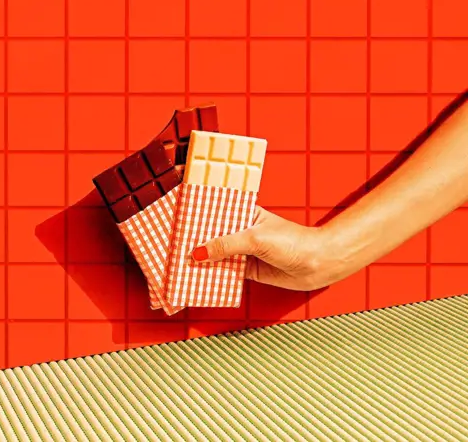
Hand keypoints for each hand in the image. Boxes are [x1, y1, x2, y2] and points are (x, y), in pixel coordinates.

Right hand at [191, 206, 336, 290]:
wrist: (318, 264)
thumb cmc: (293, 242)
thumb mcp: (255, 238)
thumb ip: (226, 245)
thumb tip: (199, 252)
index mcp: (244, 213)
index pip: (216, 212)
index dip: (197, 216)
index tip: (177, 219)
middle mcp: (242, 231)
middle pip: (212, 235)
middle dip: (195, 241)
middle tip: (172, 246)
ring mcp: (243, 251)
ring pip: (216, 255)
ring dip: (202, 261)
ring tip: (179, 264)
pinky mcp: (247, 269)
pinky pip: (224, 272)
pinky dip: (212, 276)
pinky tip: (197, 278)